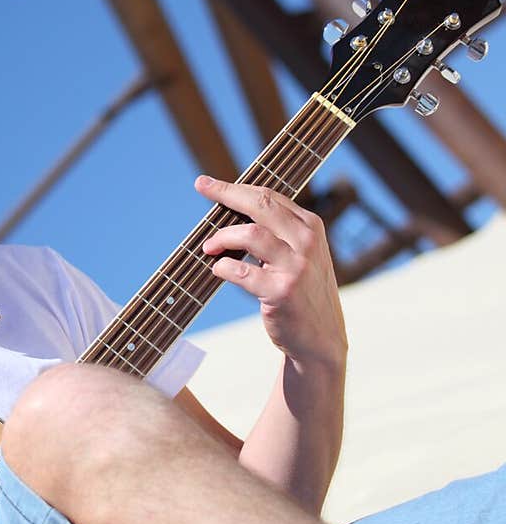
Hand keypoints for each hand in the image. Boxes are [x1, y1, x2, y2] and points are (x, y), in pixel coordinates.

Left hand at [195, 176, 346, 371]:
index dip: (235, 188)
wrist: (320, 339)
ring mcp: (296, 267)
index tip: (208, 184)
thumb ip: (278, 232)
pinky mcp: (281, 291)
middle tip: (202, 188)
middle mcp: (307, 242)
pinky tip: (218, 270)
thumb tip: (231, 211)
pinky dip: (222, 268)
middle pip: (260, 204)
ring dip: (222, 238)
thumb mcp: (301, 255)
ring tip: (209, 248)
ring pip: (249, 234)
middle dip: (226, 193)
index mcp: (311, 227)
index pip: (269, 197)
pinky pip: (240, 271)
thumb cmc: (302, 293)